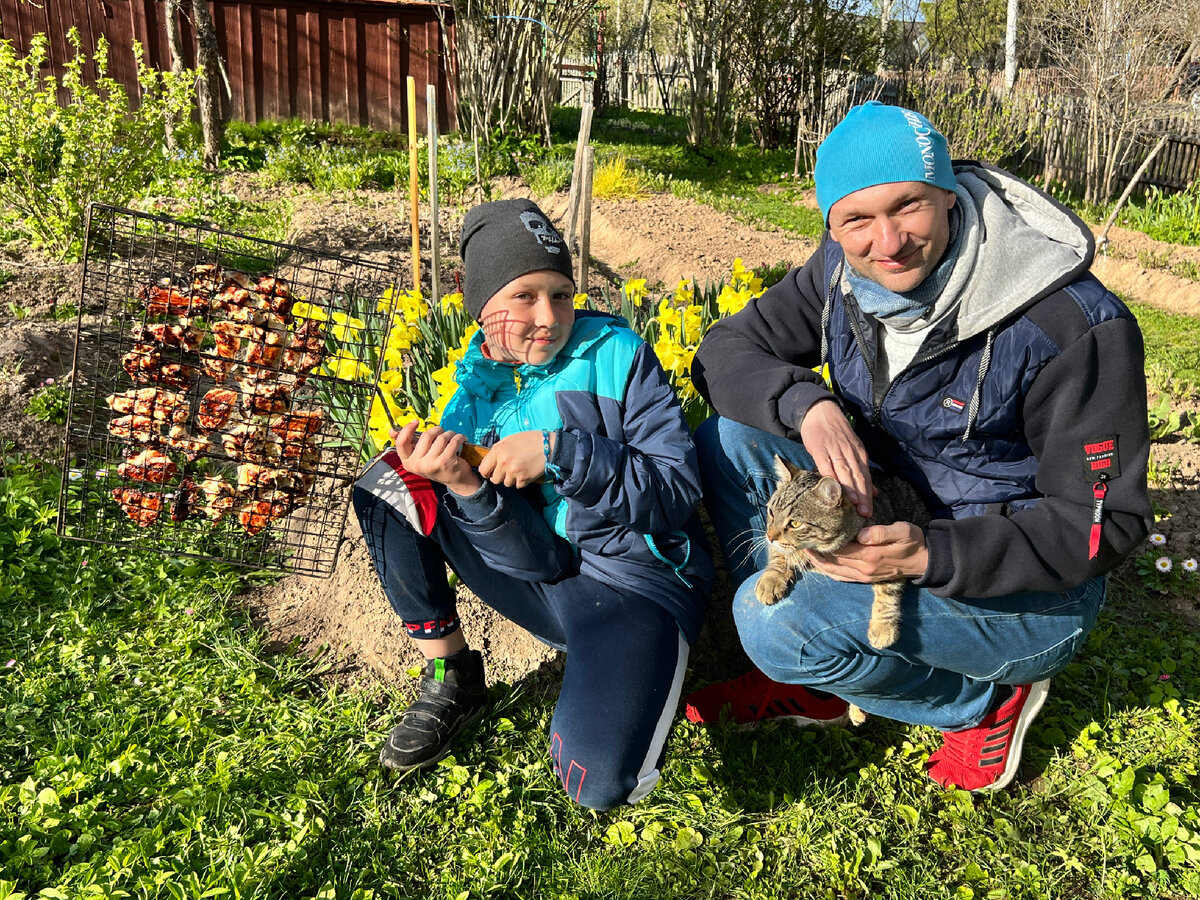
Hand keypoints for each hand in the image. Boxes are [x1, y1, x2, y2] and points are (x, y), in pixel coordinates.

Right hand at [392, 422, 481, 496]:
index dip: (407, 429)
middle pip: (426, 435)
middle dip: (437, 430)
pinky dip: (459, 437)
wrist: (456, 480)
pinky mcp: (445, 462)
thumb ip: (408, 443)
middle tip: (443, 433)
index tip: (416, 421)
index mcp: (408, 462)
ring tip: (453, 438)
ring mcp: (431, 464)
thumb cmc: (437, 463)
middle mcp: (417, 465)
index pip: (401, 442)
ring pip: (441, 437)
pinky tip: (462, 439)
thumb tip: (392, 431)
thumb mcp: (420, 455)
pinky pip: (453, 441)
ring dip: (450, 434)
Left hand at [477, 430, 546, 488]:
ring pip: (506, 484)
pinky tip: (526, 472)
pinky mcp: (523, 478)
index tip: (492, 472)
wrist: (547, 446)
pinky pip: (518, 485)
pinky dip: (521, 481)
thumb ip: (498, 450)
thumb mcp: (509, 440)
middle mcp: (503, 462)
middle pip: (494, 479)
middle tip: (507, 472)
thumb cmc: (529, 440)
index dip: (487, 472)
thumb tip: (490, 461)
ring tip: (519, 470)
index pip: (483, 469)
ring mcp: (513, 471)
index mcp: (498, 450)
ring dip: (511, 479)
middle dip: (500, 477)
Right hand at [799, 397, 872, 516]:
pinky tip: (833, 487)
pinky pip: (825, 464)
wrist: (820, 411)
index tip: (869, 512)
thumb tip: (874, 492)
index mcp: (859, 454)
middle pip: (858, 476)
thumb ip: (861, 471)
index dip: (868, 495)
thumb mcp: (853, 449)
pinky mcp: (820, 448)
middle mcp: (850, 452)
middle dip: (862, 496)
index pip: (866, 477)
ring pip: (844, 471)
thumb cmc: (836, 434)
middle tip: (865, 513)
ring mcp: (835, 450)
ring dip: (850, 488)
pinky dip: (830, 475)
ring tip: (854, 504)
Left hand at [805, 522, 928, 582]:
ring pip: (834, 571)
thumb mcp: (902, 531)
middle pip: (833, 561)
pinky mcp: (866, 579)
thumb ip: (881, 533)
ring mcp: (864, 576)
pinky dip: (829, 571)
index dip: (823, 542)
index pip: (839, 549)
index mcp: (870, 556)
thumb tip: (861, 534)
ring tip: (806, 552)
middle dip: (816, 552)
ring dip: (819, 563)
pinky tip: (821, 564)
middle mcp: (863, 569)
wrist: (924, 561)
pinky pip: (842, 577)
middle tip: (801, 541)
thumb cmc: (913, 542)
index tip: (810, 533)